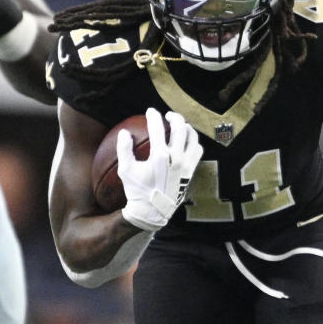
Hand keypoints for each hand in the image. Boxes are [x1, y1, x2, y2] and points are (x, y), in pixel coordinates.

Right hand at [119, 108, 202, 231]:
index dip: (153, 116)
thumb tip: (125, 132)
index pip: (157, 128)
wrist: (153, 212)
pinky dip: (193, 143)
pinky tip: (186, 143)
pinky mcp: (191, 172)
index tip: (150, 111)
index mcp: (160, 156)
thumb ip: (124, 149)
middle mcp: (176, 158)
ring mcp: (186, 165)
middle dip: (174, 117)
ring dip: (187, 128)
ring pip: (193, 138)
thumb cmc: (137, 191)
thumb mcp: (125, 170)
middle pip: (180, 128)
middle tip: (167, 116)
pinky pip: (197, 151)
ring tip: (180, 126)